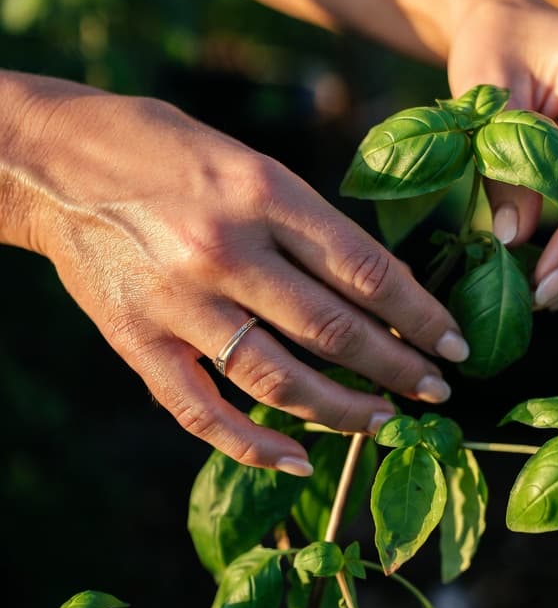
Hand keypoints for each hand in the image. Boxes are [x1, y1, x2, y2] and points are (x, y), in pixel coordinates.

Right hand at [16, 79, 469, 469]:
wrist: (52, 160)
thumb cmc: (166, 149)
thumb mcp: (250, 159)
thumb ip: (308, 222)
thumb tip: (377, 287)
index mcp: (263, 192)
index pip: (365, 271)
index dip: (421, 316)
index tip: (454, 344)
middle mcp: (225, 251)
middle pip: (334, 330)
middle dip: (399, 369)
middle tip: (437, 390)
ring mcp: (178, 303)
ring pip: (280, 380)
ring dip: (344, 411)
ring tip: (387, 422)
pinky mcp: (137, 341)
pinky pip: (202, 412)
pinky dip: (252, 445)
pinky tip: (297, 459)